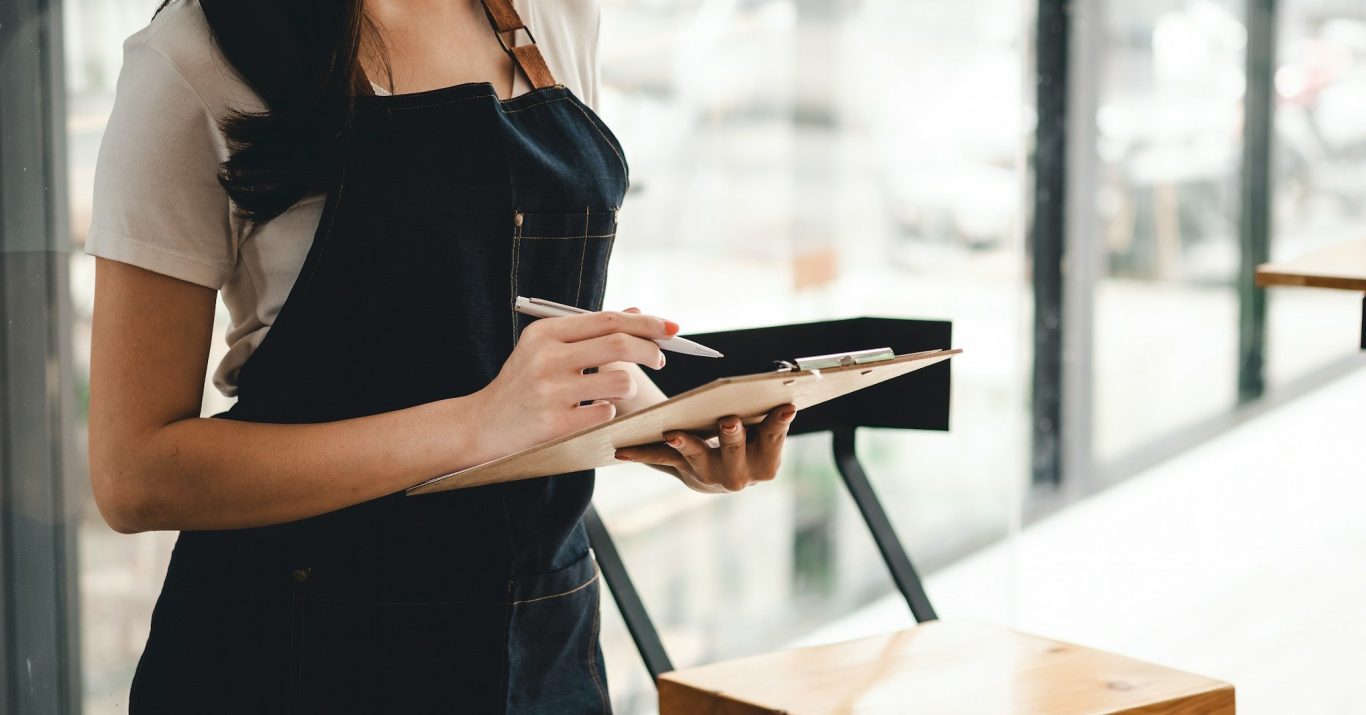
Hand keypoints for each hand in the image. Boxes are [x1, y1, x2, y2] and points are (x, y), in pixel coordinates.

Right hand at [475, 308, 676, 456]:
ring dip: (626, 387)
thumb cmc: (523, 383)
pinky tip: (588, 414)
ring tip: (610, 392)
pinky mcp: (556, 424)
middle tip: (660, 359)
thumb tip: (638, 313)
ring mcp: (551, 392)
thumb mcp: (547, 348)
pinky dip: (607, 413)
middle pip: (619, 345)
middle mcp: (546, 358)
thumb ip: (591, 331)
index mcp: (545, 333)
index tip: (671, 328)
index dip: (645, 323)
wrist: (483, 425)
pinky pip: (606, 413)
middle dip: (650, 350)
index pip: (607, 320)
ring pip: (620, 382)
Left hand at [613, 404, 796, 492]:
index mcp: (766, 459)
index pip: (775, 438)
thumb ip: (773, 407)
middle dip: (733, 438)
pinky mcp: (682, 469)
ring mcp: (709, 474)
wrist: (723, 469)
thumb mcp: (765, 424)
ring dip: (687, 445)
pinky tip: (623, 450)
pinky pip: (662, 459)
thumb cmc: (750, 434)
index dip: (780, 424)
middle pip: (736, 455)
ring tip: (672, 433)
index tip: (786, 405)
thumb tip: (785, 371)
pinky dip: (642, 453)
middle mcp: (740, 473)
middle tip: (728, 420)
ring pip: (698, 459)